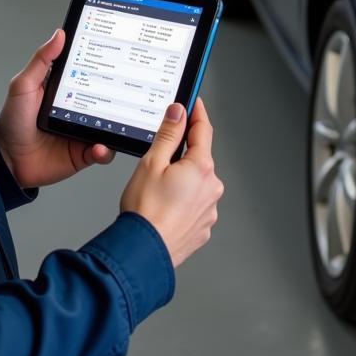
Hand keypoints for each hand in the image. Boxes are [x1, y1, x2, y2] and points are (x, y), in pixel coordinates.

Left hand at [0, 29, 114, 189]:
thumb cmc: (13, 121)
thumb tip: (59, 35)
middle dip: (119, 97)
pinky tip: (100, 147)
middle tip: (124, 94)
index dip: (105, 67)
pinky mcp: (83, 153)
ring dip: (117, 126)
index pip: (91, 74)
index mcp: (66, 90)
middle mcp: (78, 109)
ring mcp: (82, 131)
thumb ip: (42, 60)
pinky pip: (103, 152)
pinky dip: (106, 150)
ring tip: (115, 125)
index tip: (116, 58)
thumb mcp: (24, 85)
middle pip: (107, 99)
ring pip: (110, 125)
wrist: (7, 160)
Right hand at [120, 98, 222, 267]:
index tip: (193, 102)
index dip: (197, 113)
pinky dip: (182, 201)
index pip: (203, 130)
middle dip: (182, 154)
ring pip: (196, 183)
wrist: (143, 254)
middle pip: (199, 158)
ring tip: (156, 192)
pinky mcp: (203, 227)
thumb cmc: (145, 211)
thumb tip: (178, 112)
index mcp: (201, 168)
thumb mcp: (152, 162)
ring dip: (182, 180)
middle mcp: (212, 188)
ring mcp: (209, 210)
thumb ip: (169, 134)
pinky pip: (194, 204)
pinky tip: (164, 207)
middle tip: (158, 160)